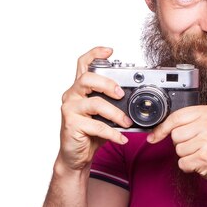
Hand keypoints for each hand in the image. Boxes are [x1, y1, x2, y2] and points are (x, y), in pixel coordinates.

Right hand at [58, 46, 132, 170]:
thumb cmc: (90, 133)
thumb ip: (113, 104)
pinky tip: (121, 138)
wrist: (76, 156)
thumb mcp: (103, 115)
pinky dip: (112, 133)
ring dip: (115, 113)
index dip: (95, 54)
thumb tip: (137, 101)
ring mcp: (70, 109)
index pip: (83, 64)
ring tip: (126, 122)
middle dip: (108, 83)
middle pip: (87, 79)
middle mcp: (72, 95)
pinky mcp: (71, 125)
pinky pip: (97, 126)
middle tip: (122, 94)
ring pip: (95, 103)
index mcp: (80, 89)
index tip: (110, 51)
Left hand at [147, 105, 206, 189]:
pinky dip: (189, 167)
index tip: (154, 136)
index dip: (162, 128)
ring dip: (186, 156)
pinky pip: (183, 163)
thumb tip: (158, 129)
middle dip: (181, 144)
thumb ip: (188, 123)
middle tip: (197, 146)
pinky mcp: (205, 157)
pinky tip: (201, 163)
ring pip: (178, 150)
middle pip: (175, 135)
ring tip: (202, 154)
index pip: (176, 117)